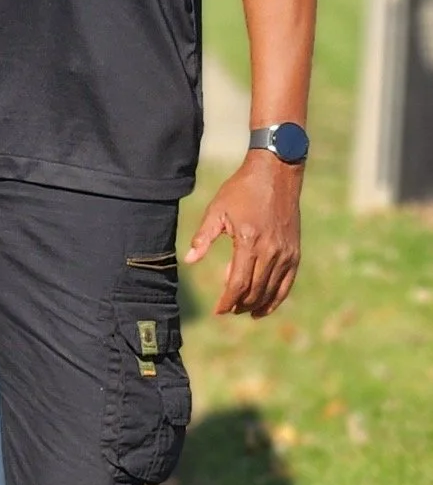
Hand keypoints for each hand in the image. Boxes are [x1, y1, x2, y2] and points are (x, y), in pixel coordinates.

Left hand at [184, 153, 302, 316]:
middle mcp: (270, 250)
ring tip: (242, 311)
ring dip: (255, 305)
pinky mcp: (294, 252)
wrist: (276, 174)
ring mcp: (285, 253)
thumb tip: (189, 260)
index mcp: (248, 241)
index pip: (237, 283)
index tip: (217, 311)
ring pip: (270, 290)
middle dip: (239, 305)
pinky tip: (264, 308)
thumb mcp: (217, 210)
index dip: (226, 301)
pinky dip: (275, 299)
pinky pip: (286, 284)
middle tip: (226, 309)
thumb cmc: (242, 190)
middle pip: (254, 291)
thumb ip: (203, 237)